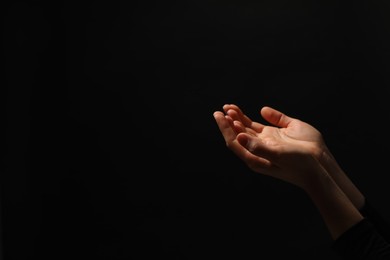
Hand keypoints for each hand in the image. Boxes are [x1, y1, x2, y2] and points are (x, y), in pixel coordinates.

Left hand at [213, 104, 328, 188]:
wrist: (321, 165)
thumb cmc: (299, 164)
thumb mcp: (278, 156)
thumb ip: (259, 146)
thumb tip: (240, 137)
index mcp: (255, 156)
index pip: (234, 141)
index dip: (225, 128)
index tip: (219, 116)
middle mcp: (259, 148)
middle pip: (239, 133)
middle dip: (229, 121)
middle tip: (221, 110)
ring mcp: (269, 141)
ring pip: (249, 127)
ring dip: (240, 117)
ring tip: (230, 107)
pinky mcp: (279, 134)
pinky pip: (265, 123)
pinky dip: (260, 116)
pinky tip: (258, 111)